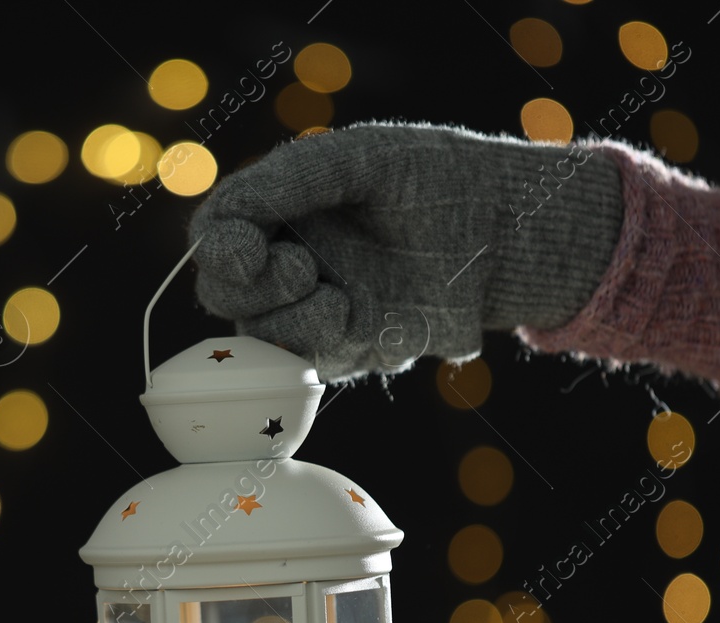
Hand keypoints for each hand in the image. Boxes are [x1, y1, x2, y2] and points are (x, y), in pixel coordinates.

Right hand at [189, 122, 621, 383]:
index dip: (216, 249)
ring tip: (338, 298)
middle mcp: (288, 259)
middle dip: (250, 289)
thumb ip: (291, 180)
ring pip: (258, 339)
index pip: (217, 234)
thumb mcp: (361, 159)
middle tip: (303, 269)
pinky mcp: (346, 350)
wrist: (503, 233)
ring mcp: (313, 309)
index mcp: (282, 208)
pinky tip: (356, 317)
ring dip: (287, 322)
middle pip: (224, 295)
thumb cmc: (434, 180)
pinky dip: (320, 343)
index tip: (244, 252)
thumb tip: (226, 227)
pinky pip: (304, 365)